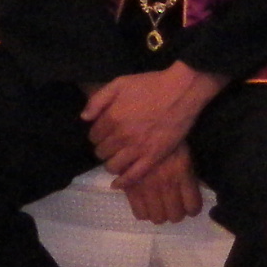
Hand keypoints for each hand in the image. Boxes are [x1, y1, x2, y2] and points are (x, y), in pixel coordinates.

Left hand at [83, 62, 220, 186]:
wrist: (182, 91)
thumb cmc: (150, 85)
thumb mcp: (120, 83)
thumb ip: (98, 100)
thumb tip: (84, 118)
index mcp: (112, 118)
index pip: (93, 136)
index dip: (97, 135)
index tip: (104, 133)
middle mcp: (121, 136)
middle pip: (101, 152)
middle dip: (104, 148)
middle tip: (112, 144)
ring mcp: (137, 149)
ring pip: (113, 166)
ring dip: (111, 163)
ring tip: (117, 158)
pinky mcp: (153, 157)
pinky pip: (133, 176)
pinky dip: (123, 182)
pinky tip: (118, 184)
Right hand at [120, 145, 204, 224]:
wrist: (138, 127)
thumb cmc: (165, 139)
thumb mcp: (184, 154)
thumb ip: (188, 175)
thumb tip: (194, 193)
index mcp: (182, 173)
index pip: (193, 206)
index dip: (192, 209)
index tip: (189, 206)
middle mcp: (167, 183)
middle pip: (175, 216)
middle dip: (176, 213)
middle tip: (173, 206)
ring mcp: (148, 187)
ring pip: (157, 218)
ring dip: (160, 214)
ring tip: (159, 205)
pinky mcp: (131, 188)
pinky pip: (140, 213)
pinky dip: (143, 212)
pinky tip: (145, 204)